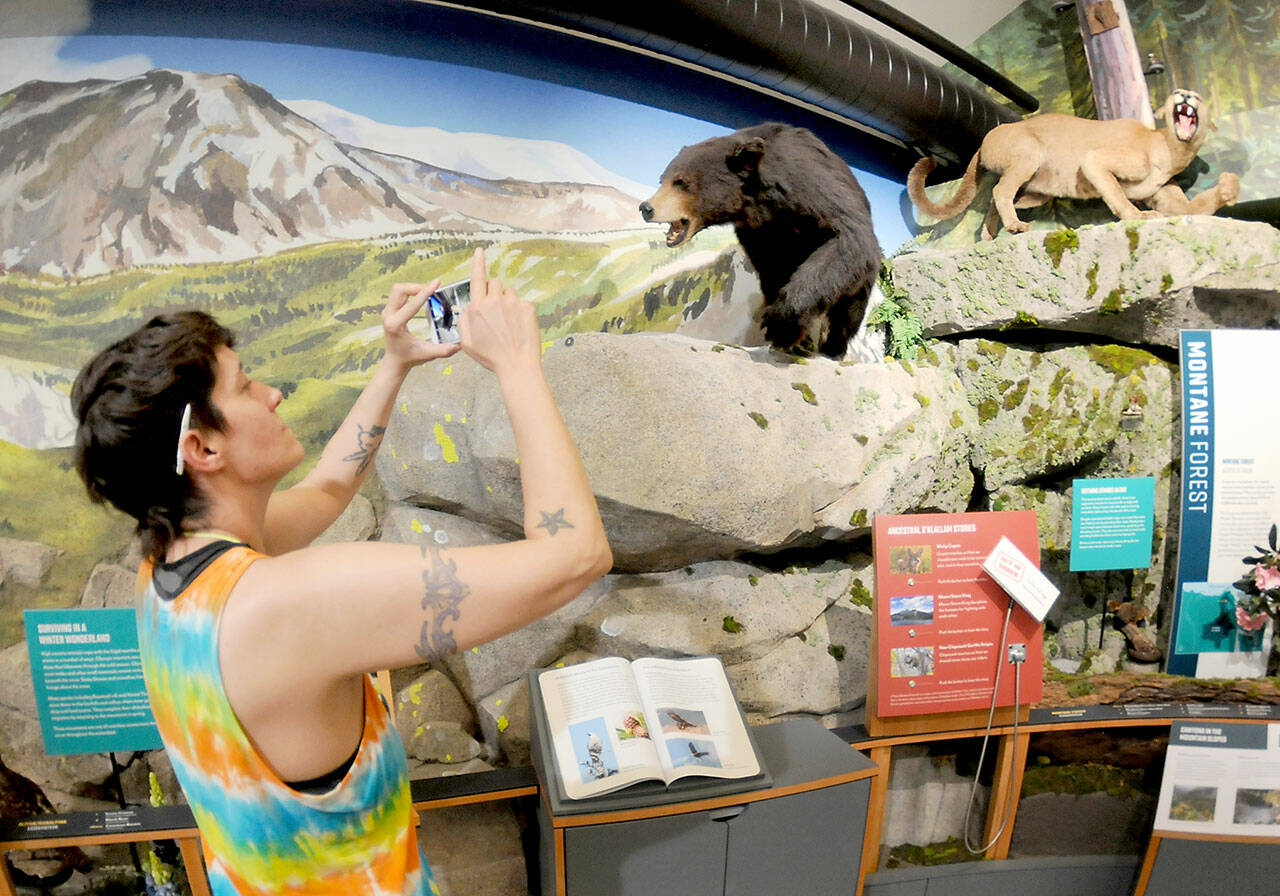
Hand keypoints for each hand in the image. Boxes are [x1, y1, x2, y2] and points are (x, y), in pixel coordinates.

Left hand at [381, 281, 462, 372]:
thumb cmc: (410, 357)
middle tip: (433, 289)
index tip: (436, 283)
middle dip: (418, 286)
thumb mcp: (429, 354)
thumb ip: (445, 350)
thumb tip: (461, 344)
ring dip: (414, 288)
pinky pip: (398, 294)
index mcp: (395, 325)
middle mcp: (388, 316)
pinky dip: (411, 292)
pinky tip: (421, 296)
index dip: (426, 292)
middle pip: (400, 290)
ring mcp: (387, 312)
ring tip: (428, 292)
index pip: (412, 304)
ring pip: (398, 289)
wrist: (395, 360)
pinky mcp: (389, 310)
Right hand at [458, 248, 540, 373]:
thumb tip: (469, 308)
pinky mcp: (528, 307)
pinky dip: (519, 312)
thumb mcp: (467, 342)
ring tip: (508, 324)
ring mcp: (513, 303)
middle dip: (493, 291)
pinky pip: (522, 303)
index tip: (480, 251)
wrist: (517, 365)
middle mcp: (495, 301)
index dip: (478, 263)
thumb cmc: (491, 356)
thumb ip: (464, 321)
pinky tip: (518, 328)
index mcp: (478, 307)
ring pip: (508, 292)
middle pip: (494, 282)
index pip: (477, 278)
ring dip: (507, 302)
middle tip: (496, 310)